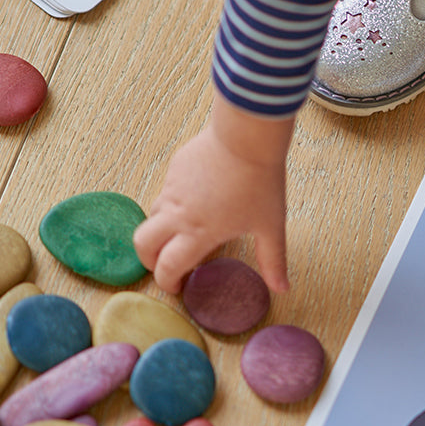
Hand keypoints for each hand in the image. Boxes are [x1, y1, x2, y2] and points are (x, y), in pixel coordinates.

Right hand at [133, 97, 294, 294]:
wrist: (247, 137)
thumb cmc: (261, 181)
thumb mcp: (270, 226)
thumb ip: (272, 260)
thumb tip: (282, 288)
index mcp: (199, 232)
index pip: (168, 267)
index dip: (167, 282)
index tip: (177, 288)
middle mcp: (178, 213)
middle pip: (142, 243)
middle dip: (148, 259)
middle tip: (164, 265)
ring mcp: (173, 189)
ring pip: (152, 216)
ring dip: (159, 231)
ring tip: (182, 234)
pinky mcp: (175, 168)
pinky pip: (165, 192)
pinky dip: (171, 204)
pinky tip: (195, 201)